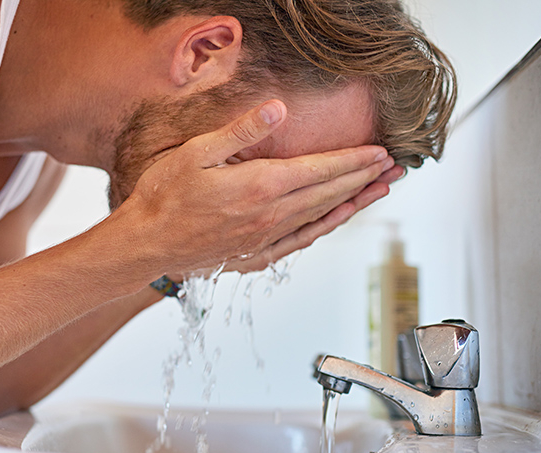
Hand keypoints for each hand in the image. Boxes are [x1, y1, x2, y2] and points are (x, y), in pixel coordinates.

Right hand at [115, 100, 393, 274]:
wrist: (146, 244)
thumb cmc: (165, 196)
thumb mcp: (197, 153)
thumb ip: (241, 131)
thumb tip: (279, 110)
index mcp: (260, 187)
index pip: (320, 170)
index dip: (353, 160)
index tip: (380, 152)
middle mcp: (270, 216)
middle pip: (329, 194)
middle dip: (364, 178)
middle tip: (394, 168)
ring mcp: (265, 239)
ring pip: (321, 218)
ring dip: (354, 203)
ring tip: (379, 191)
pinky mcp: (255, 255)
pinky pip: (301, 241)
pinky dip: (325, 228)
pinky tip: (336, 220)